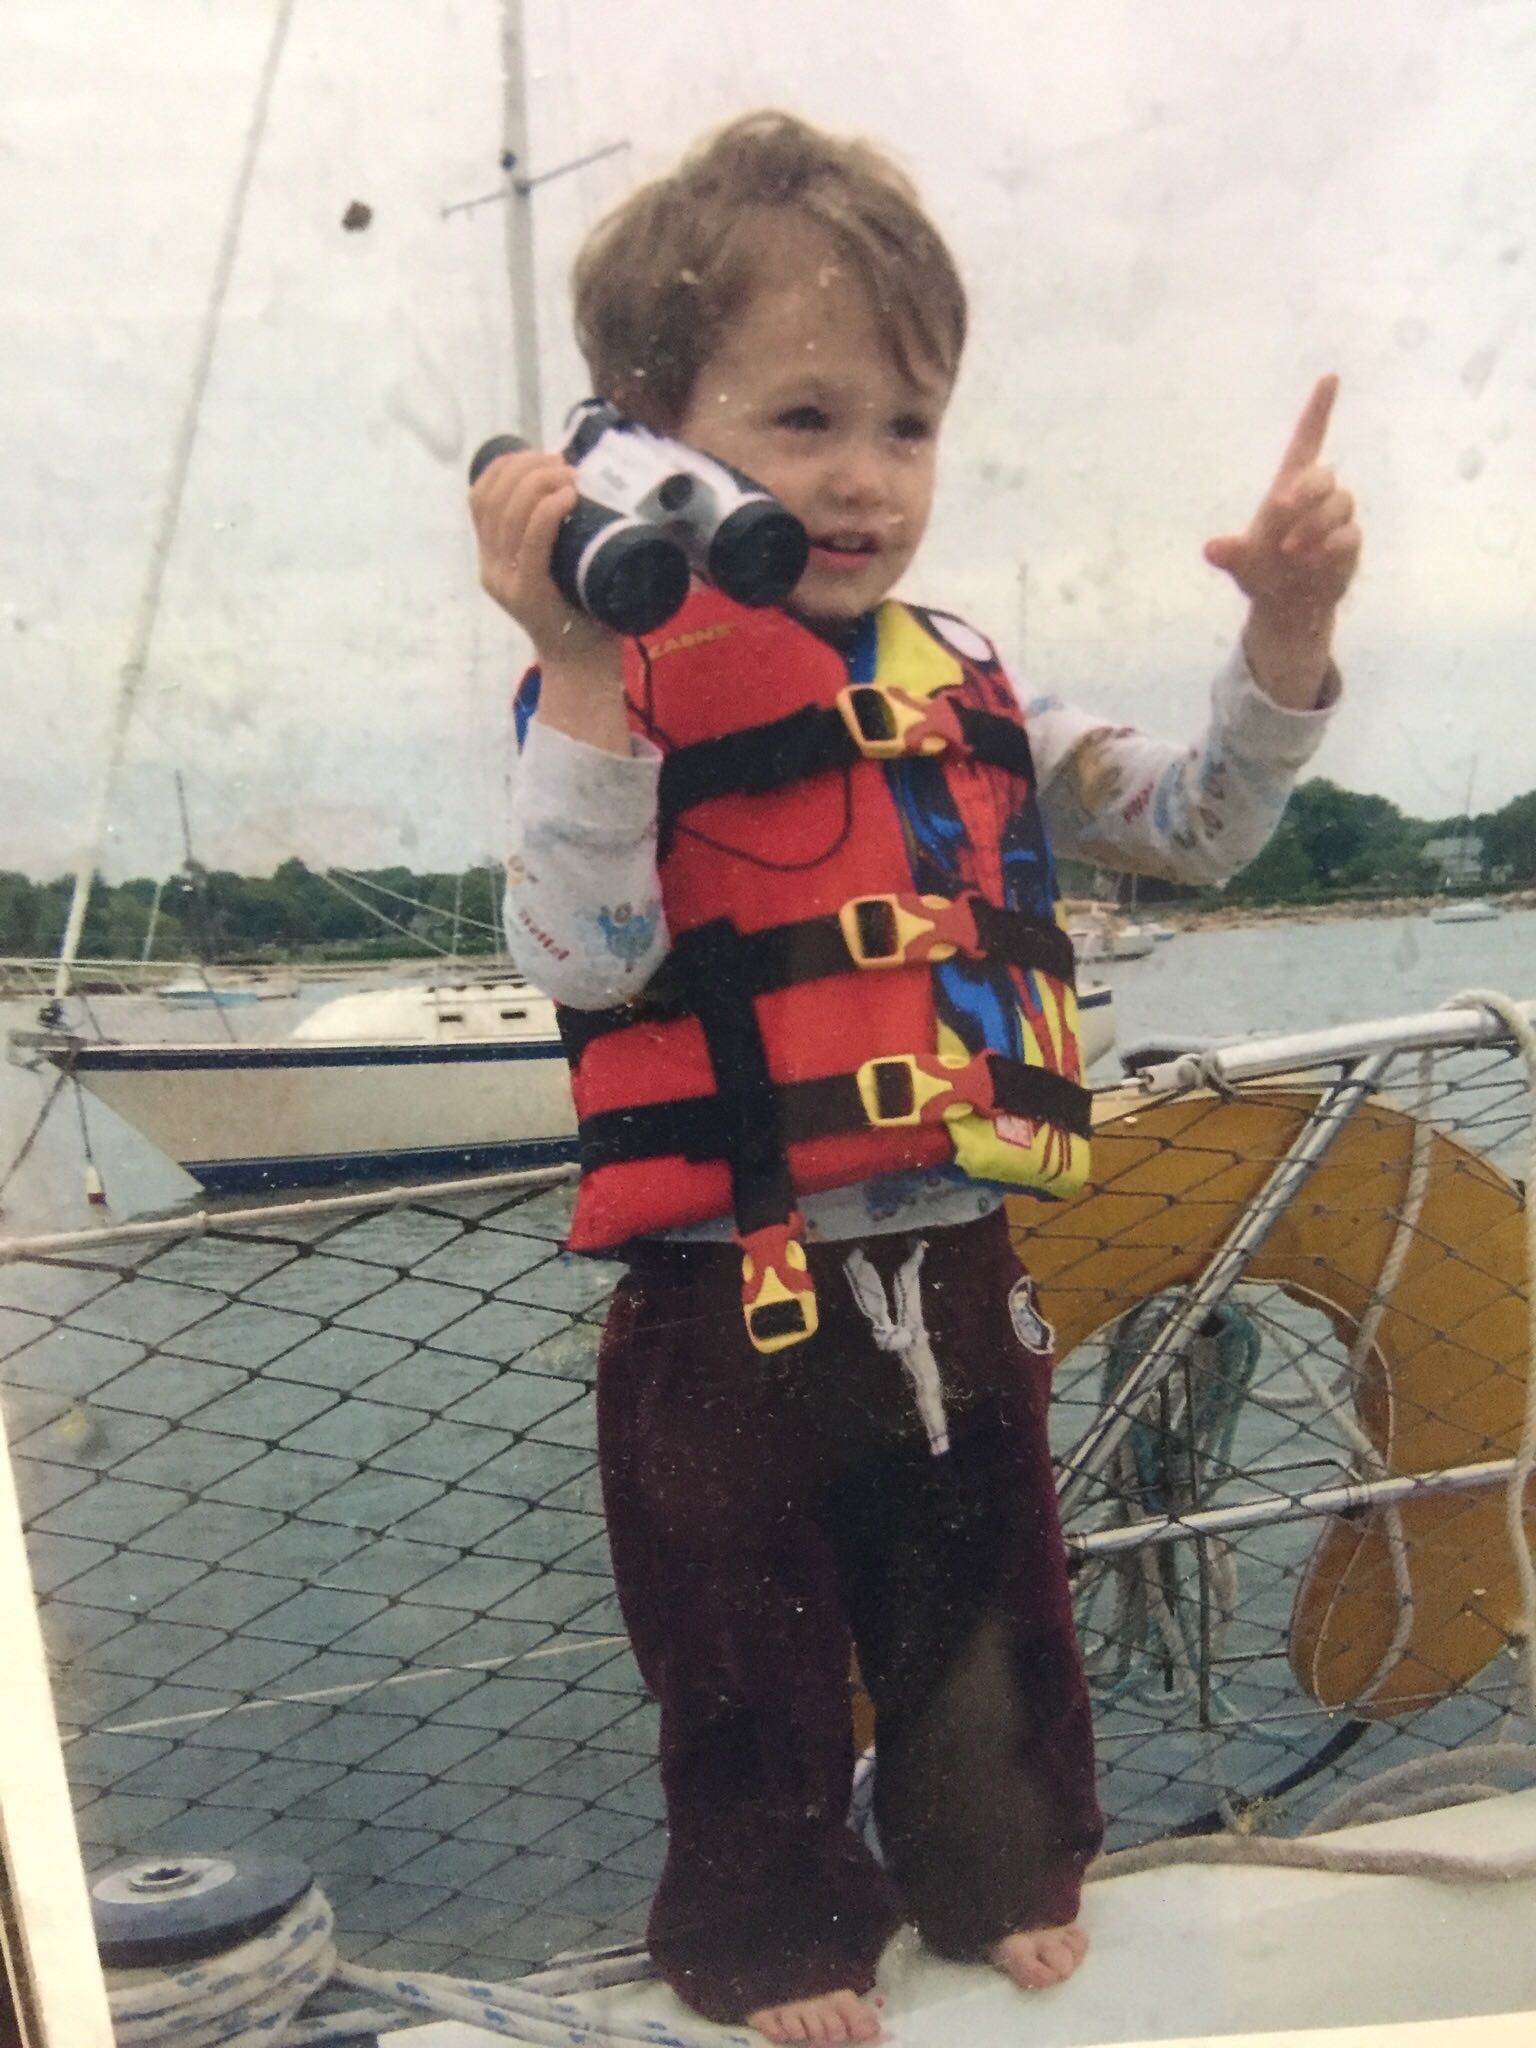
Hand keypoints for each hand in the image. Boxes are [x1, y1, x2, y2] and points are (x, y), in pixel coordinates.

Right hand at [468, 445, 616, 666]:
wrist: (582, 666)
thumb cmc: (579, 609)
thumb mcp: (554, 564)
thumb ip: (548, 535)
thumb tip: (570, 483)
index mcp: (491, 557)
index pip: (480, 496)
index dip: (507, 466)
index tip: (540, 456)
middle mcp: (490, 568)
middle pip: (494, 498)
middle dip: (528, 468)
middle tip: (563, 463)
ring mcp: (506, 582)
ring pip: (509, 515)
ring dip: (540, 482)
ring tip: (569, 475)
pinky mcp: (528, 594)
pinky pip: (531, 542)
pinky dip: (548, 512)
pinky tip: (567, 497)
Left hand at [1203, 375, 1360, 624]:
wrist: (1285, 607)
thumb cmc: (1261, 572)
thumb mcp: (1240, 564)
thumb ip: (1229, 554)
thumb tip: (1211, 549)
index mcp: (1288, 487)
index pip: (1307, 440)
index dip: (1318, 410)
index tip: (1330, 377)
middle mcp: (1316, 497)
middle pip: (1323, 475)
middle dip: (1306, 491)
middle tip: (1281, 513)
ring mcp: (1336, 519)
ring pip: (1340, 504)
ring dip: (1314, 525)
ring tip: (1292, 552)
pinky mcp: (1349, 543)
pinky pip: (1350, 535)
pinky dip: (1331, 546)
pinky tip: (1313, 561)